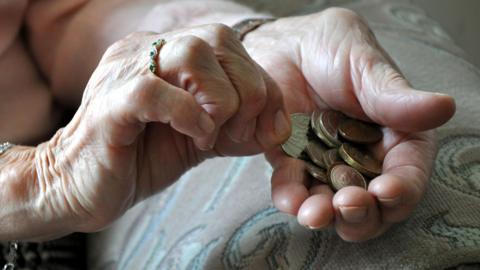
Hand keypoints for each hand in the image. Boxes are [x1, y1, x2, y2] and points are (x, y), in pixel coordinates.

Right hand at [37, 25, 289, 234]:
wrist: (81, 187)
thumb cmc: (141, 158)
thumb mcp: (202, 136)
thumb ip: (237, 124)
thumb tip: (278, 127)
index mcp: (168, 54)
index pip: (230, 43)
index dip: (260, 82)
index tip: (265, 125)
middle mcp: (146, 50)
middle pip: (217, 39)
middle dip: (247, 90)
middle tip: (239, 131)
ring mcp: (125, 71)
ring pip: (191, 53)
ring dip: (220, 99)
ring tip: (213, 134)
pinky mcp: (110, 103)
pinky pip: (155, 91)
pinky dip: (189, 115)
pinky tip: (197, 137)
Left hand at [243, 8, 455, 240]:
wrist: (286, 45)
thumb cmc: (334, 49)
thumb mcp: (365, 66)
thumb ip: (395, 96)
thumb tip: (443, 107)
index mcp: (395, 137)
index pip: (407, 174)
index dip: (401, 190)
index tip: (385, 192)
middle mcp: (364, 160)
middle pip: (372, 204)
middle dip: (362, 213)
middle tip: (347, 204)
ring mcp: (326, 166)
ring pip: (332, 207)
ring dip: (326, 216)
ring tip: (314, 213)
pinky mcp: (292, 164)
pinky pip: (293, 189)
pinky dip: (292, 199)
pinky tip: (290, 200)